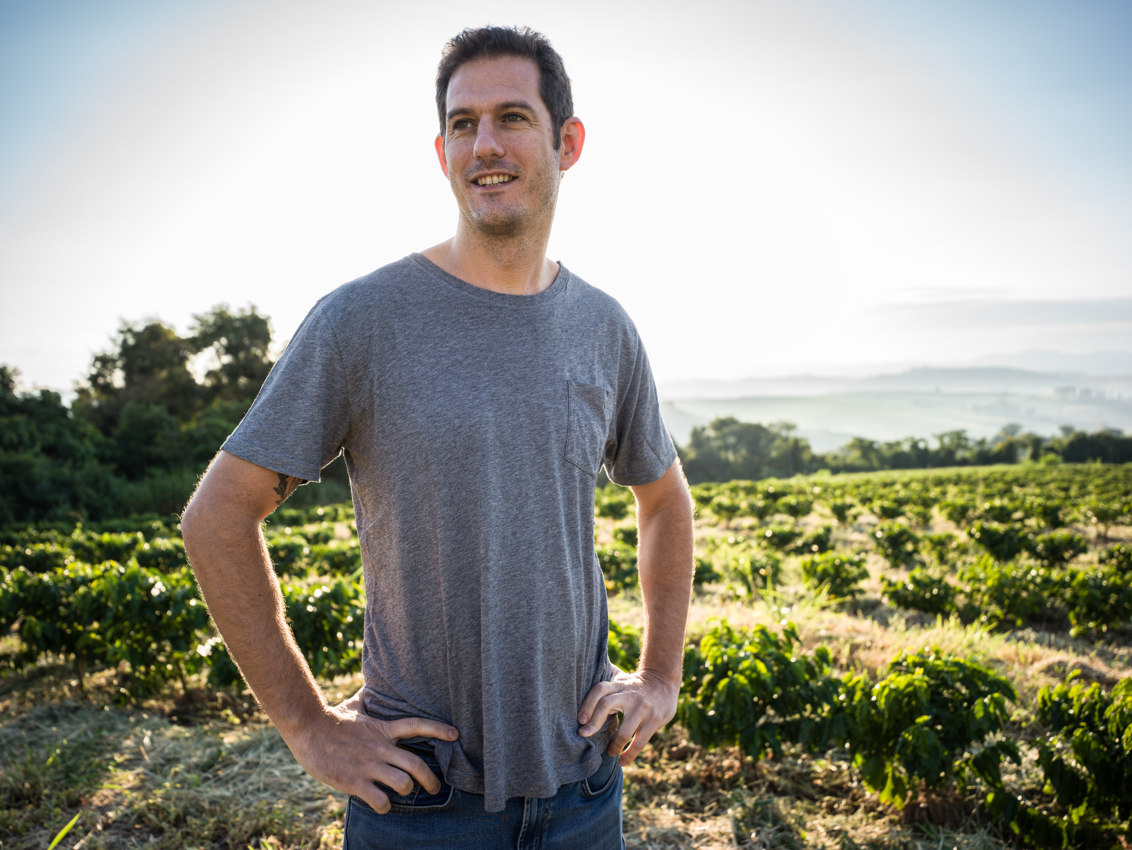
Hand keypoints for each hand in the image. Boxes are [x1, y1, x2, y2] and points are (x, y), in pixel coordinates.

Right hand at [282, 687, 458, 813]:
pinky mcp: (355, 782)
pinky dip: (385, 807)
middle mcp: (381, 748)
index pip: (417, 725)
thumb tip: (370, 685)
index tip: (455, 735)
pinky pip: (380, 801)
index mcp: (383, 730)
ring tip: (402, 794)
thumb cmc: (330, 718)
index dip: (439, 729)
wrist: (308, 729)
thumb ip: (366, 698)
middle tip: (435, 788)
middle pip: (416, 765)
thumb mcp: (353, 706)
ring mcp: (369, 766)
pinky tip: (382, 805)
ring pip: (402, 784)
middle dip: (431, 780)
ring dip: (406, 792)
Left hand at [577, 669, 678, 765]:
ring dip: (614, 745)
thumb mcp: (621, 679)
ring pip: (624, 731)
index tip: (580, 721)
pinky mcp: (654, 720)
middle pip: (606, 705)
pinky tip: (622, 761)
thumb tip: (577, 687)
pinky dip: (629, 754)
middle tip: (584, 736)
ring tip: (610, 753)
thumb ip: (605, 685)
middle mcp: (629, 694)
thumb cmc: (635, 685)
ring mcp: (642, 708)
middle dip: (594, 723)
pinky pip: (639, 741)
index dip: (587, 704)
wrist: (664, 681)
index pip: (599, 690)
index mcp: (619, 684)